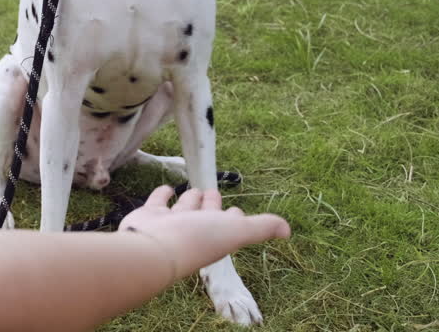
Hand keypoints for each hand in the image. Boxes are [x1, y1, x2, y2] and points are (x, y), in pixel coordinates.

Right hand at [116, 186, 290, 278]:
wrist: (153, 248)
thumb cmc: (196, 239)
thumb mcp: (236, 230)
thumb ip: (261, 227)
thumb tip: (288, 230)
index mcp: (215, 235)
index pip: (228, 223)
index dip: (234, 217)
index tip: (237, 211)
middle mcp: (194, 230)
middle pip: (206, 214)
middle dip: (212, 204)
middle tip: (214, 193)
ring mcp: (171, 223)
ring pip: (184, 207)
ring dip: (190, 199)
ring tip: (194, 190)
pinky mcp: (150, 215)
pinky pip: (159, 201)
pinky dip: (164, 195)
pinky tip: (167, 189)